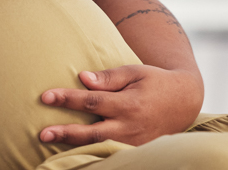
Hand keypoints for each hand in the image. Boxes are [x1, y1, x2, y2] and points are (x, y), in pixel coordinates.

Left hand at [38, 65, 203, 146]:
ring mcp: (134, 143)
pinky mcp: (136, 151)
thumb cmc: (155, 82)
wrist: (185, 102)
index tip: (46, 97)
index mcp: (129, 104)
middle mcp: (130, 127)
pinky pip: (111, 153)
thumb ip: (109, 78)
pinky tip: (74, 154)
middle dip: (66, 133)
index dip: (67, 99)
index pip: (92, 102)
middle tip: (42, 133)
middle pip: (92, 132)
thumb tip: (83, 79)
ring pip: (99, 147)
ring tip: (51, 144)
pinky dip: (92, 153)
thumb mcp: (135, 72)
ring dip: (74, 147)